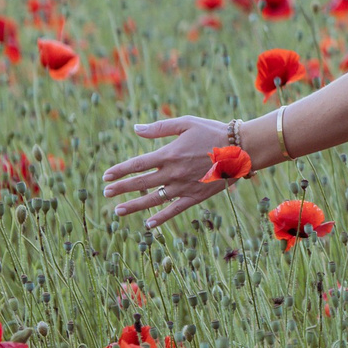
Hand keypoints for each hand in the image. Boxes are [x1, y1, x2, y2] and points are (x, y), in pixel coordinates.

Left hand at [101, 115, 248, 229]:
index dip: (119, 171)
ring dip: (134, 205)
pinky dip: (161, 218)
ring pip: (153, 199)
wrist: (241, 149)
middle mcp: (172, 173)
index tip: (106, 176)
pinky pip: (174, 210)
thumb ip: (159, 127)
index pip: (136, 165)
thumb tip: (135, 129)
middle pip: (141, 183)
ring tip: (118, 211)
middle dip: (121, 189)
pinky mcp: (195, 196)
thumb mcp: (186, 123)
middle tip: (106, 193)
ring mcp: (183, 187)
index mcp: (168, 154)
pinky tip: (148, 224)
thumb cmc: (213, 132)